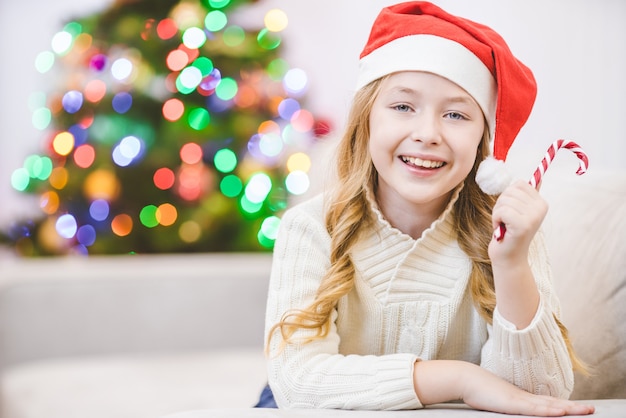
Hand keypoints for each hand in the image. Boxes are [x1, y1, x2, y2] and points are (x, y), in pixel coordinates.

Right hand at [460, 363, 594, 415]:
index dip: (562, 405)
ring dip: (568, 408)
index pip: (545, 402)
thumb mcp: (494, 398)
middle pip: (553, 403)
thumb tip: (505, 405)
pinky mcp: (513, 403)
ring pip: (549, 405)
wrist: (465, 378)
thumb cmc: (476, 389)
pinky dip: (549, 411)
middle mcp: (523, 397)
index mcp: (520, 397)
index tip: (575, 408)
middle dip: (573, 407)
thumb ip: (504, 403)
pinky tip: (561, 412)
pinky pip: (535, 408)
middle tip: (590, 409)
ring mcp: (520, 399)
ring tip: (585, 410)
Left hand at [489, 180, 547, 265]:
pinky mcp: (523, 225)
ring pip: (504, 201)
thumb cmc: (509, 233)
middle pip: (509, 191)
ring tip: (504, 226)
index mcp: (541, 203)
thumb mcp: (519, 211)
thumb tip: (538, 178)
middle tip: (505, 221)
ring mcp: (533, 216)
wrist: (509, 257)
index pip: (518, 184)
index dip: (508, 197)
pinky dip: (496, 220)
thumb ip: (527, 196)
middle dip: (501, 205)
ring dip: (497, 214)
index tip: (511, 212)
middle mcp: (541, 208)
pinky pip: (501, 211)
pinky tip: (502, 230)